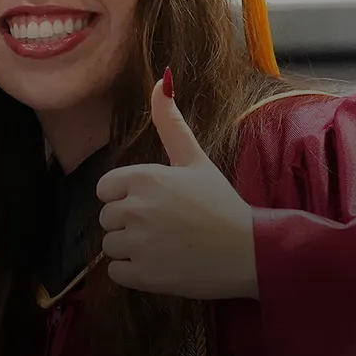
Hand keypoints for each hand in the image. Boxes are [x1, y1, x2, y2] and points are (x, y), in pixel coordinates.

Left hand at [96, 74, 257, 300]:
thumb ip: (170, 123)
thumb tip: (161, 80)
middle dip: (129, 223)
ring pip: (110, 245)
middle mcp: (136, 208)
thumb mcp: (194, 159)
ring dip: (131, 249)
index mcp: (144, 178)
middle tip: (164, 227)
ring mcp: (138, 243)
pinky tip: (161, 266)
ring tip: (165, 247)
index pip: (104, 188)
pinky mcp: (143, 275)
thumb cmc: (221, 204)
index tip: (153, 203)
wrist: (251, 252)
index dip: (125, 196)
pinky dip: (133, 273)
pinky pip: (116, 272)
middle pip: (107, 217)